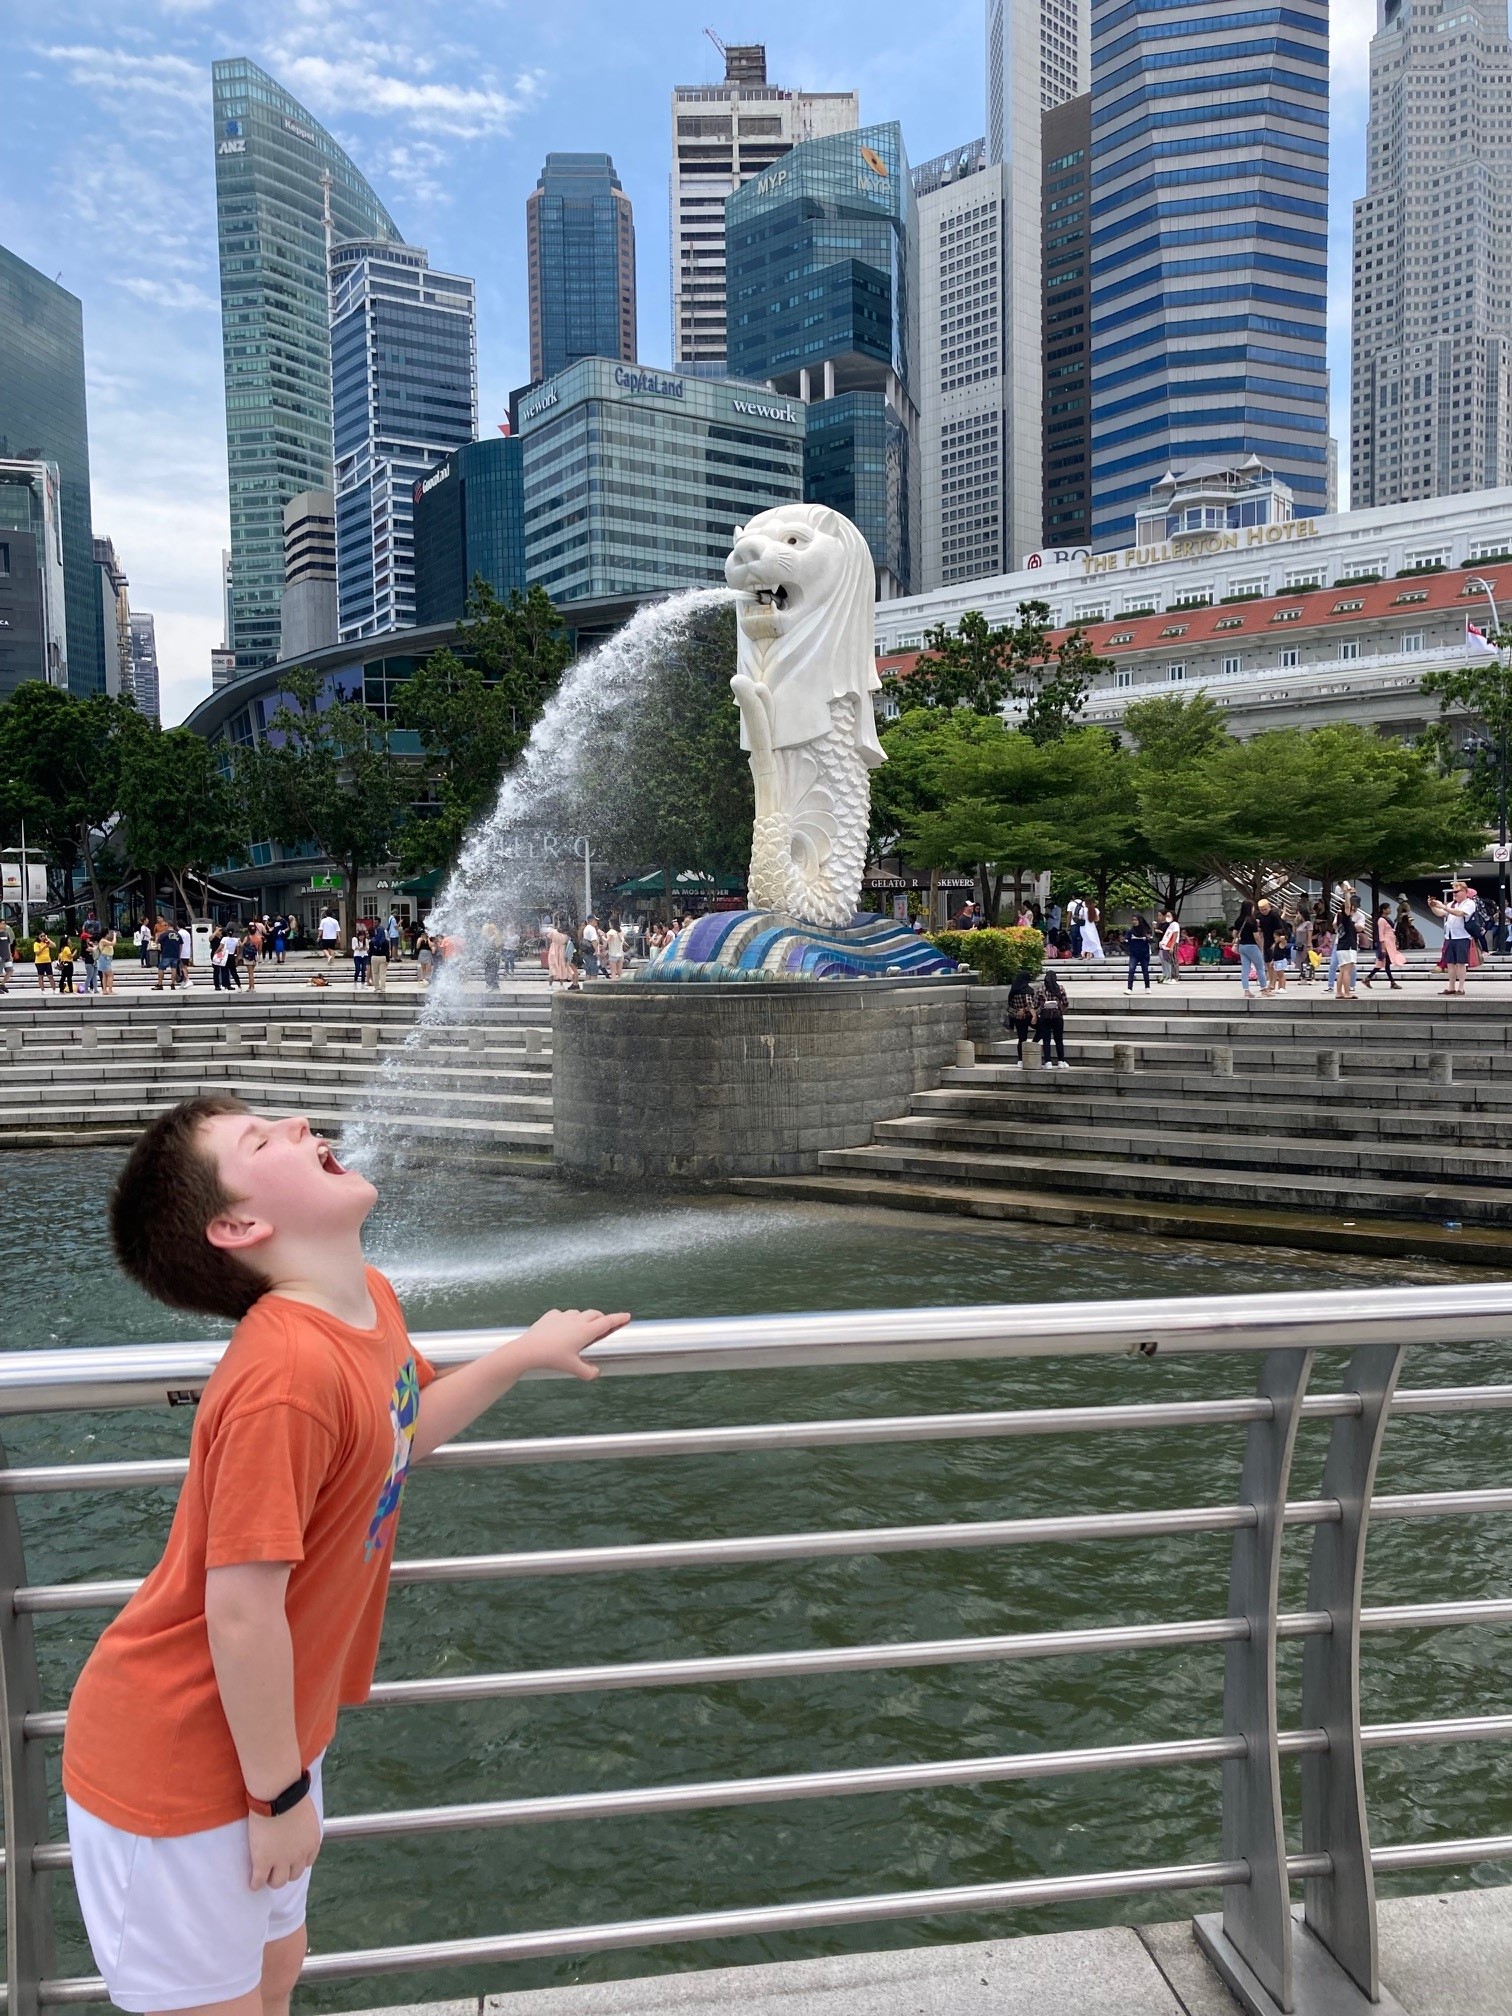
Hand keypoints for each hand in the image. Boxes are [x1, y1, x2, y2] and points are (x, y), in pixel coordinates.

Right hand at [247, 1796, 320, 1890]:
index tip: (291, 1861)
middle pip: (294, 1875)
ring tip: (265, 1876)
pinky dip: (255, 1884)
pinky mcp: (263, 1862)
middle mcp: (299, 1855)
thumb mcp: (307, 1814)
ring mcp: (281, 1860)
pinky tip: (253, 1883)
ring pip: (278, 1881)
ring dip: (272, 1879)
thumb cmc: (291, 1796)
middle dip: (286, 1872)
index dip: (298, 1862)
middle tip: (277, 1868)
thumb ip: (304, 1826)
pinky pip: (259, 1880)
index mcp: (312, 1841)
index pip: (308, 1861)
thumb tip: (298, 1826)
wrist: (278, 1796)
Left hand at [513, 1308, 628, 1379]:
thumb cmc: (553, 1359)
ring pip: (578, 1313)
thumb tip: (596, 1373)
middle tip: (604, 1325)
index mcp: (585, 1331)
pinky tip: (561, 1327)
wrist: (529, 1350)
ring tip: (581, 1329)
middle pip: (595, 1314)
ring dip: (583, 1318)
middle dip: (602, 1318)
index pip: (607, 1322)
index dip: (618, 1319)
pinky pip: (562, 1314)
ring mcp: (563, 1316)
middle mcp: (576, 1320)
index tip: (627, 1316)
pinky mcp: (550, 1315)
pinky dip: (566, 1319)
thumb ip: (587, 1372)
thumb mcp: (573, 1368)